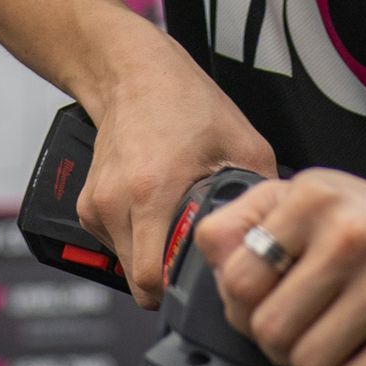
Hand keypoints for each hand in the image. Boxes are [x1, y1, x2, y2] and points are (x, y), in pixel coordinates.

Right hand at [77, 31, 274, 306]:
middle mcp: (117, 202)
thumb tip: (278, 238)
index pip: (153, 280)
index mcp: (152, 190)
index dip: (182, 291)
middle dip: (170, 279)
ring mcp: (97, 205)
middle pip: (139, 282)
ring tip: (176, 227)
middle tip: (198, 259)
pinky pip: (114, 245)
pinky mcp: (87, 206)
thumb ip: (261, 196)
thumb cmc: (184, 102)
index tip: (204, 282)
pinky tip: (156, 214)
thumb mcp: (243, 144)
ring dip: (153, 258)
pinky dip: (136, 240)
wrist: (131, 73)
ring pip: (125, 266)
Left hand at [197, 170, 365, 365]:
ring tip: (332, 334)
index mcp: (313, 198)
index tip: (268, 295)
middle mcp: (353, 235)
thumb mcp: (298, 198)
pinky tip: (364, 349)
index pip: (238, 280)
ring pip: (309, 365)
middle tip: (300, 323)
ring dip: (313, 361)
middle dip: (276, 339)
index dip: (243, 302)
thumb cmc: (360, 223)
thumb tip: (215, 263)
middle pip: (269, 330)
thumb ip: (240, 223)